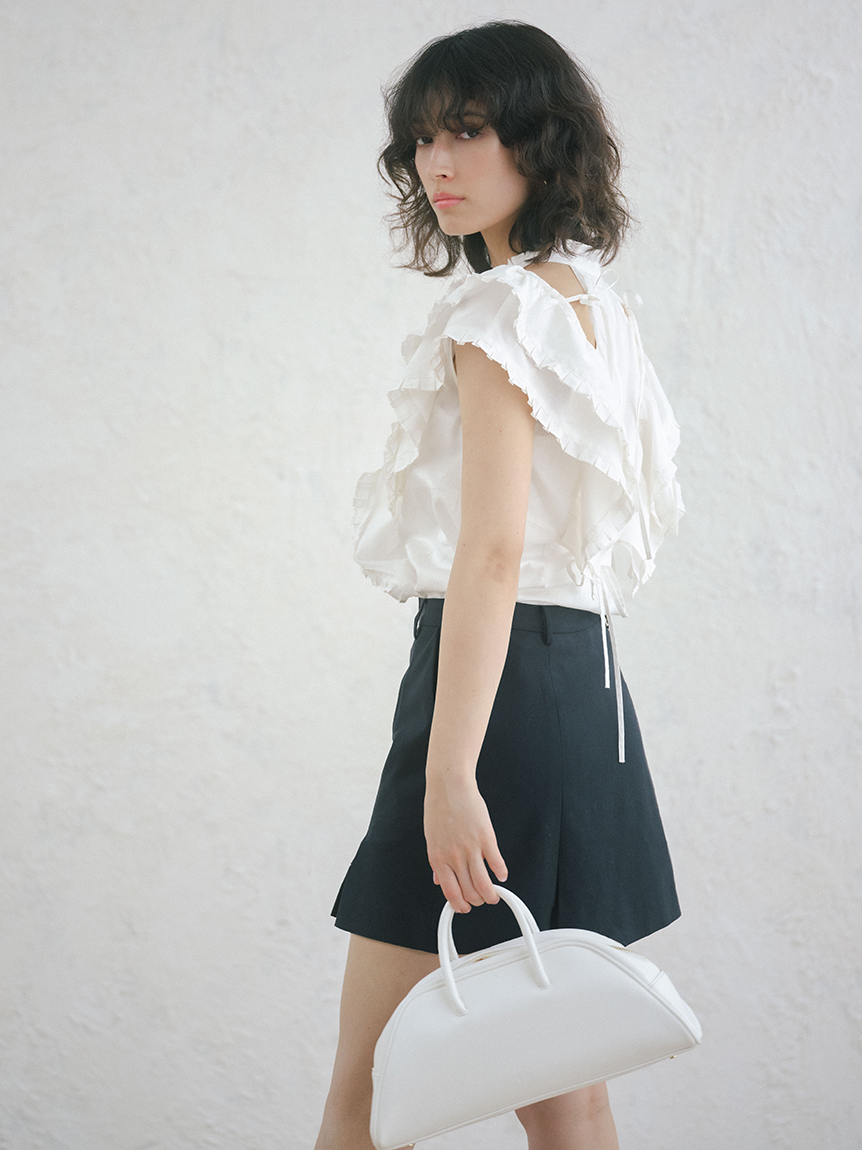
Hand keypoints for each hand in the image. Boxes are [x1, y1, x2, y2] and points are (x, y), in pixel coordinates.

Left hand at [424, 773, 507, 913]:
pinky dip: (501, 873)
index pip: (450, 892)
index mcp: (438, 858)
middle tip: (481, 900)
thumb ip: (436, 861)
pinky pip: (496, 863)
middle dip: (476, 901)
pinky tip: (502, 875)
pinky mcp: (486, 838)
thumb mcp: (431, 837)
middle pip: (469, 891)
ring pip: (483, 884)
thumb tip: (438, 879)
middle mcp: (454, 857)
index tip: (464, 908)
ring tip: (494, 896)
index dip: (459, 905)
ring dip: (490, 895)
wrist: (449, 785)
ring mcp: (471, 848)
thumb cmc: (439, 807)